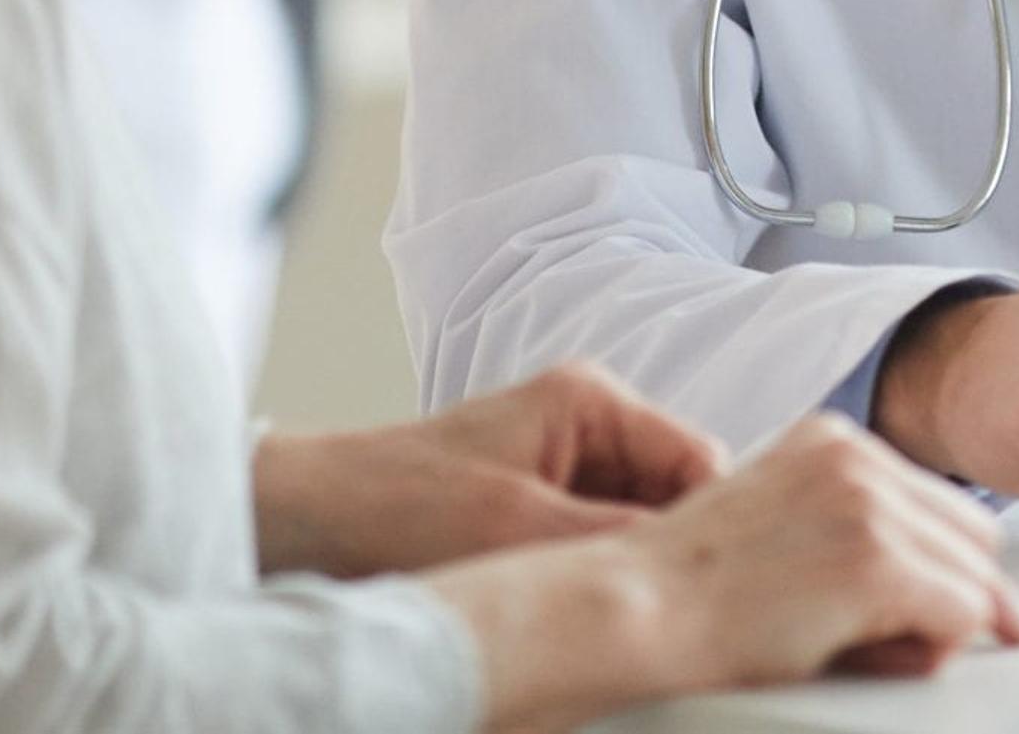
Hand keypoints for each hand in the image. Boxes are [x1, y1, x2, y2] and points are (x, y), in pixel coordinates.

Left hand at [254, 362, 727, 577]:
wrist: (298, 523)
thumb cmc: (388, 503)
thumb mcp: (516, 527)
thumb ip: (614, 542)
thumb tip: (695, 570)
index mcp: (592, 401)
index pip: (702, 460)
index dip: (720, 523)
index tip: (720, 584)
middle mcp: (588, 428)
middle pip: (678, 497)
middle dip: (673, 552)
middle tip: (667, 609)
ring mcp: (564, 472)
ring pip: (641, 530)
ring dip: (632, 573)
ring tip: (618, 614)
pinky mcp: (538, 514)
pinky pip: (600, 550)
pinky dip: (598, 583)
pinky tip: (585, 616)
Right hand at [430, 414, 1018, 733]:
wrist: (634, 611)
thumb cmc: (691, 594)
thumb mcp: (782, 528)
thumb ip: (856, 530)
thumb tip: (948, 586)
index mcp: (833, 441)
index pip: (937, 500)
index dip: (950, 563)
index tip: (965, 606)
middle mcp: (858, 457)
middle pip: (973, 532)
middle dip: (956, 589)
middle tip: (906, 640)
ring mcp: (871, 504)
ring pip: (976, 576)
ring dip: (940, 621)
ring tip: (862, 646)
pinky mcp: (877, 561)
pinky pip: (963, 615)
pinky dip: (932, 648)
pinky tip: (867, 652)